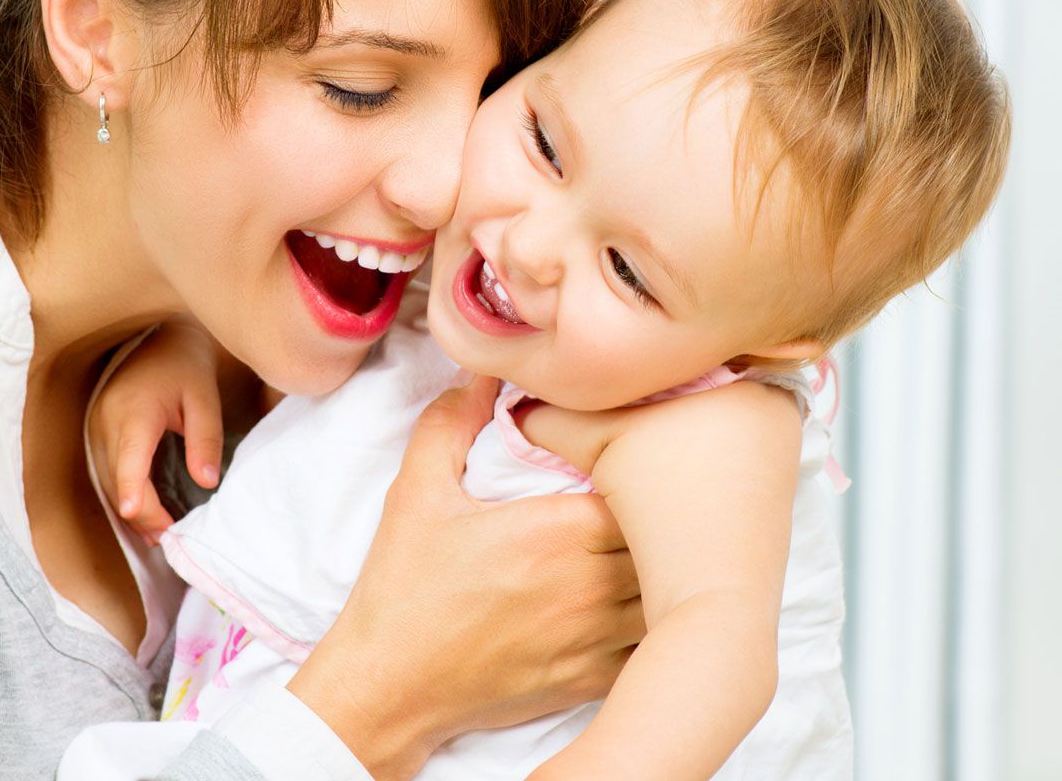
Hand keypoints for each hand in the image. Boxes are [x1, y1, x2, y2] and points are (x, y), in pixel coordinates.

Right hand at [88, 321, 226, 543]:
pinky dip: (123, 492)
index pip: (130, 459)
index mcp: (135, 411)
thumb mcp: (205, 399)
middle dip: (142, 513)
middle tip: (170, 536)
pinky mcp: (96, 431)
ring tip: (158, 532)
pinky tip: (143, 509)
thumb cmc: (186, 367)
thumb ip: (206, 440)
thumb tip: (207, 482)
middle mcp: (106, 421)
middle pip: (118, 480)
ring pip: (108, 480)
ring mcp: (96, 426)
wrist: (161, 339)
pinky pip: (106, 470)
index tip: (140, 518)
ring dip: (130, 508)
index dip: (133, 492)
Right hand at [287, 374, 642, 780]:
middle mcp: (586, 585)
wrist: (390, 689)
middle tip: (659, 495)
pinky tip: (650, 601)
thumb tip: (483, 373)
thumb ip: (451, 422)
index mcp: (553, 531)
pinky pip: (652, 647)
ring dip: (671, 568)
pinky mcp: (592, 680)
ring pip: (671, 595)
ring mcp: (594, 638)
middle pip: (667, 540)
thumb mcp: (417, 492)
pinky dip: (660, 622)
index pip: (639, 488)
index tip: (636, 460)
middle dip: (666, 515)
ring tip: (665, 544)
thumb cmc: (406, 588)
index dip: (646, 471)